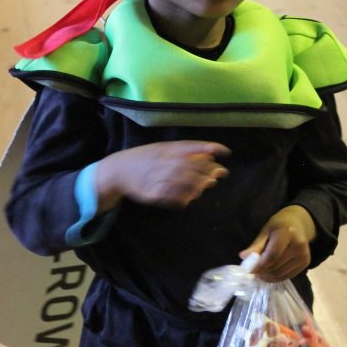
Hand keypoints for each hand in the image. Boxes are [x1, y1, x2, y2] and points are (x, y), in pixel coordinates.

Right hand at [95, 141, 229, 209]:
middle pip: (192, 166)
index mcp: (166, 149)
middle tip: (219, 174)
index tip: (227, 152)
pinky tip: (189, 199)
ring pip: (185, 183)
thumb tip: (210, 155)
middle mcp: (164, 162)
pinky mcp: (153, 194)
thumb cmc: (145, 158)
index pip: (193, 146)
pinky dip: (183, 199)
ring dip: (199, 185)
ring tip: (206, 186)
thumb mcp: (163, 148)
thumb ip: (184, 151)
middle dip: (209, 170)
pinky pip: (173, 198)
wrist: (119, 170)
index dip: (212, 148)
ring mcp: (158, 178)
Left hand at [240, 205, 315, 281]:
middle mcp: (298, 245)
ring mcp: (304, 255)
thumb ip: (256, 245)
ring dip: (268, 276)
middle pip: (276, 266)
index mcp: (287, 233)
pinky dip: (276, 277)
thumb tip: (243, 257)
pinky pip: (287, 276)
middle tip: (253, 271)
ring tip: (261, 272)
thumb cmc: (278, 226)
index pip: (272, 255)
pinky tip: (270, 273)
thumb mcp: (265, 232)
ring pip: (281, 273)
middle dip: (262, 271)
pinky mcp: (306, 263)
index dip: (260, 265)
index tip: (249, 270)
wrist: (298, 224)